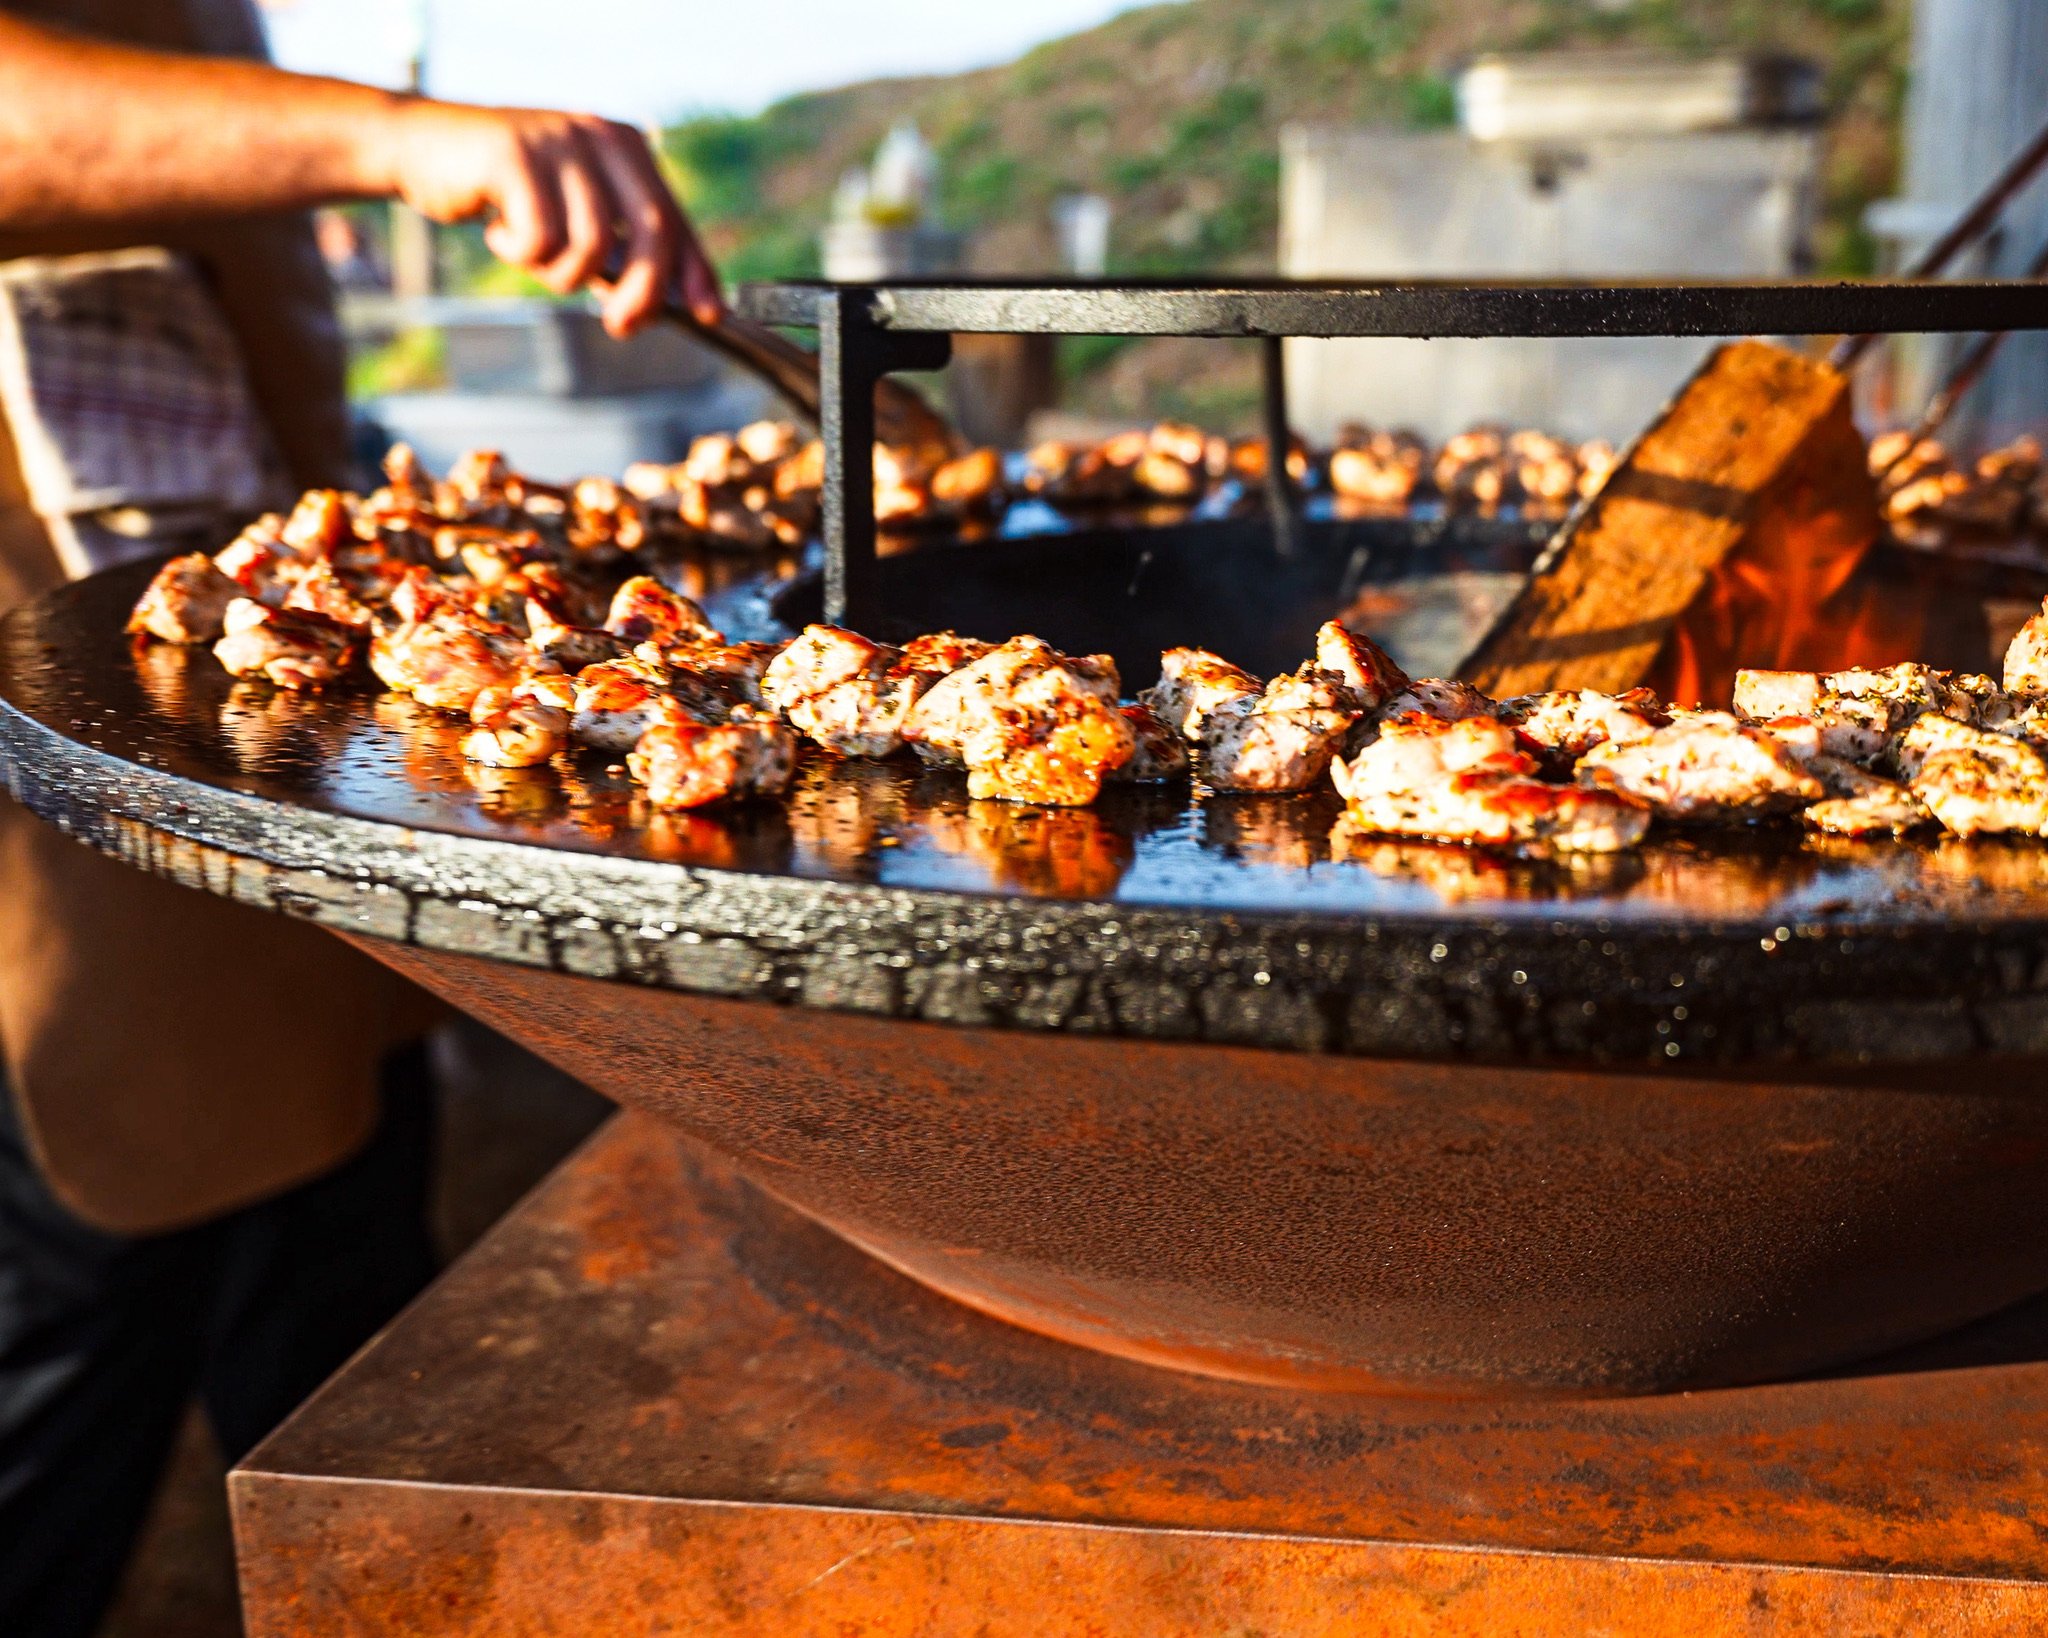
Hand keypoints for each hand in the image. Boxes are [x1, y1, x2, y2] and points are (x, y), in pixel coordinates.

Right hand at [381, 100, 721, 335]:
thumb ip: (618, 243)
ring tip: (531, 255)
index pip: (676, 218)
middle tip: (620, 325)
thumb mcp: (573, 208)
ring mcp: (559, 142)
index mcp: (625, 146)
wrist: (422, 147)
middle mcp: (600, 136)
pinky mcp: (514, 155)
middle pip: (651, 233)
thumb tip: (666, 303)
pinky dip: (520, 254)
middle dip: (643, 293)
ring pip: (592, 245)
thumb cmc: (505, 191)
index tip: (710, 315)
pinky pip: (540, 239)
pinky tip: (498, 233)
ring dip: (561, 274)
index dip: (697, 272)